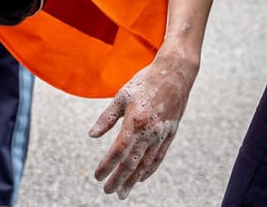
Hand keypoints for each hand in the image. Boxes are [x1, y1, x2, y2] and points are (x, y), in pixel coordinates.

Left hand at [89, 51, 198, 198]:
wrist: (175, 73)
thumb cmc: (145, 81)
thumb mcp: (121, 95)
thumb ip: (107, 118)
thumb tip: (91, 134)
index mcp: (135, 121)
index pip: (118, 151)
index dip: (107, 166)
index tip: (98, 176)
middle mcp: (149, 131)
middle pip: (131, 163)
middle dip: (119, 179)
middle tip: (108, 191)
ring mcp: (161, 134)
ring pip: (145, 164)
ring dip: (133, 180)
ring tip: (122, 193)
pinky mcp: (170, 134)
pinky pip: (159, 157)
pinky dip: (149, 170)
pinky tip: (141, 178)